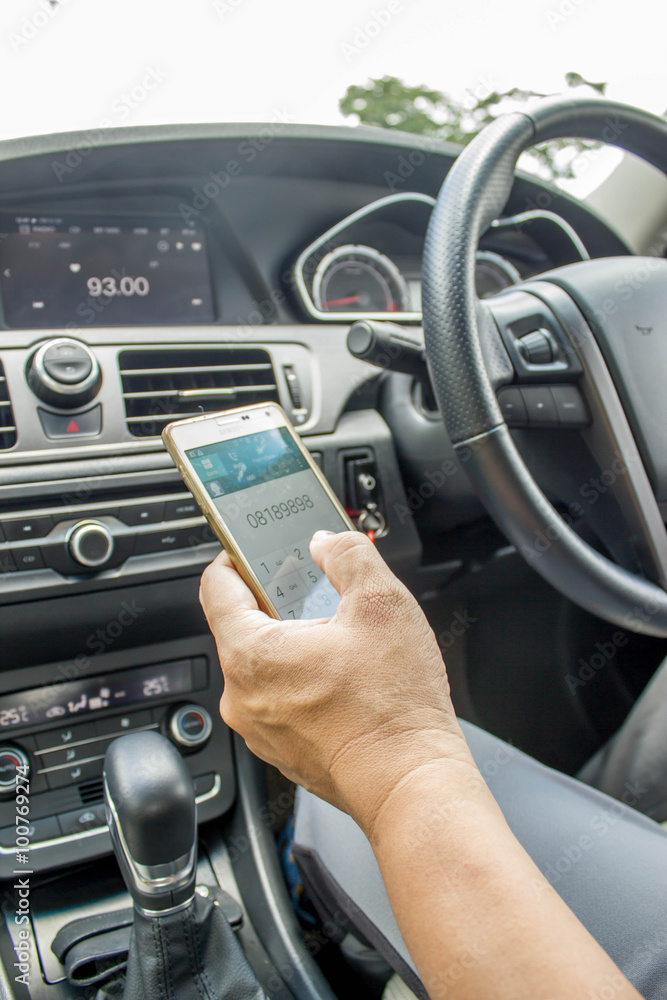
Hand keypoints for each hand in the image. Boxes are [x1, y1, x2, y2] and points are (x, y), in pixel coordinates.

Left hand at [199, 530, 477, 834]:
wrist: (411, 784)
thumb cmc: (393, 707)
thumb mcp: (381, 603)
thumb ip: (347, 555)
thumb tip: (327, 543)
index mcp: (250, 653)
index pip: (216, 586)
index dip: (237, 556)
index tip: (258, 549)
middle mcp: (242, 696)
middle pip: (243, 625)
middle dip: (280, 602)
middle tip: (319, 593)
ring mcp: (260, 729)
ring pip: (265, 665)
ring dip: (296, 643)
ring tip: (342, 639)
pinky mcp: (282, 750)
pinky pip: (281, 699)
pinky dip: (304, 681)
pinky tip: (346, 678)